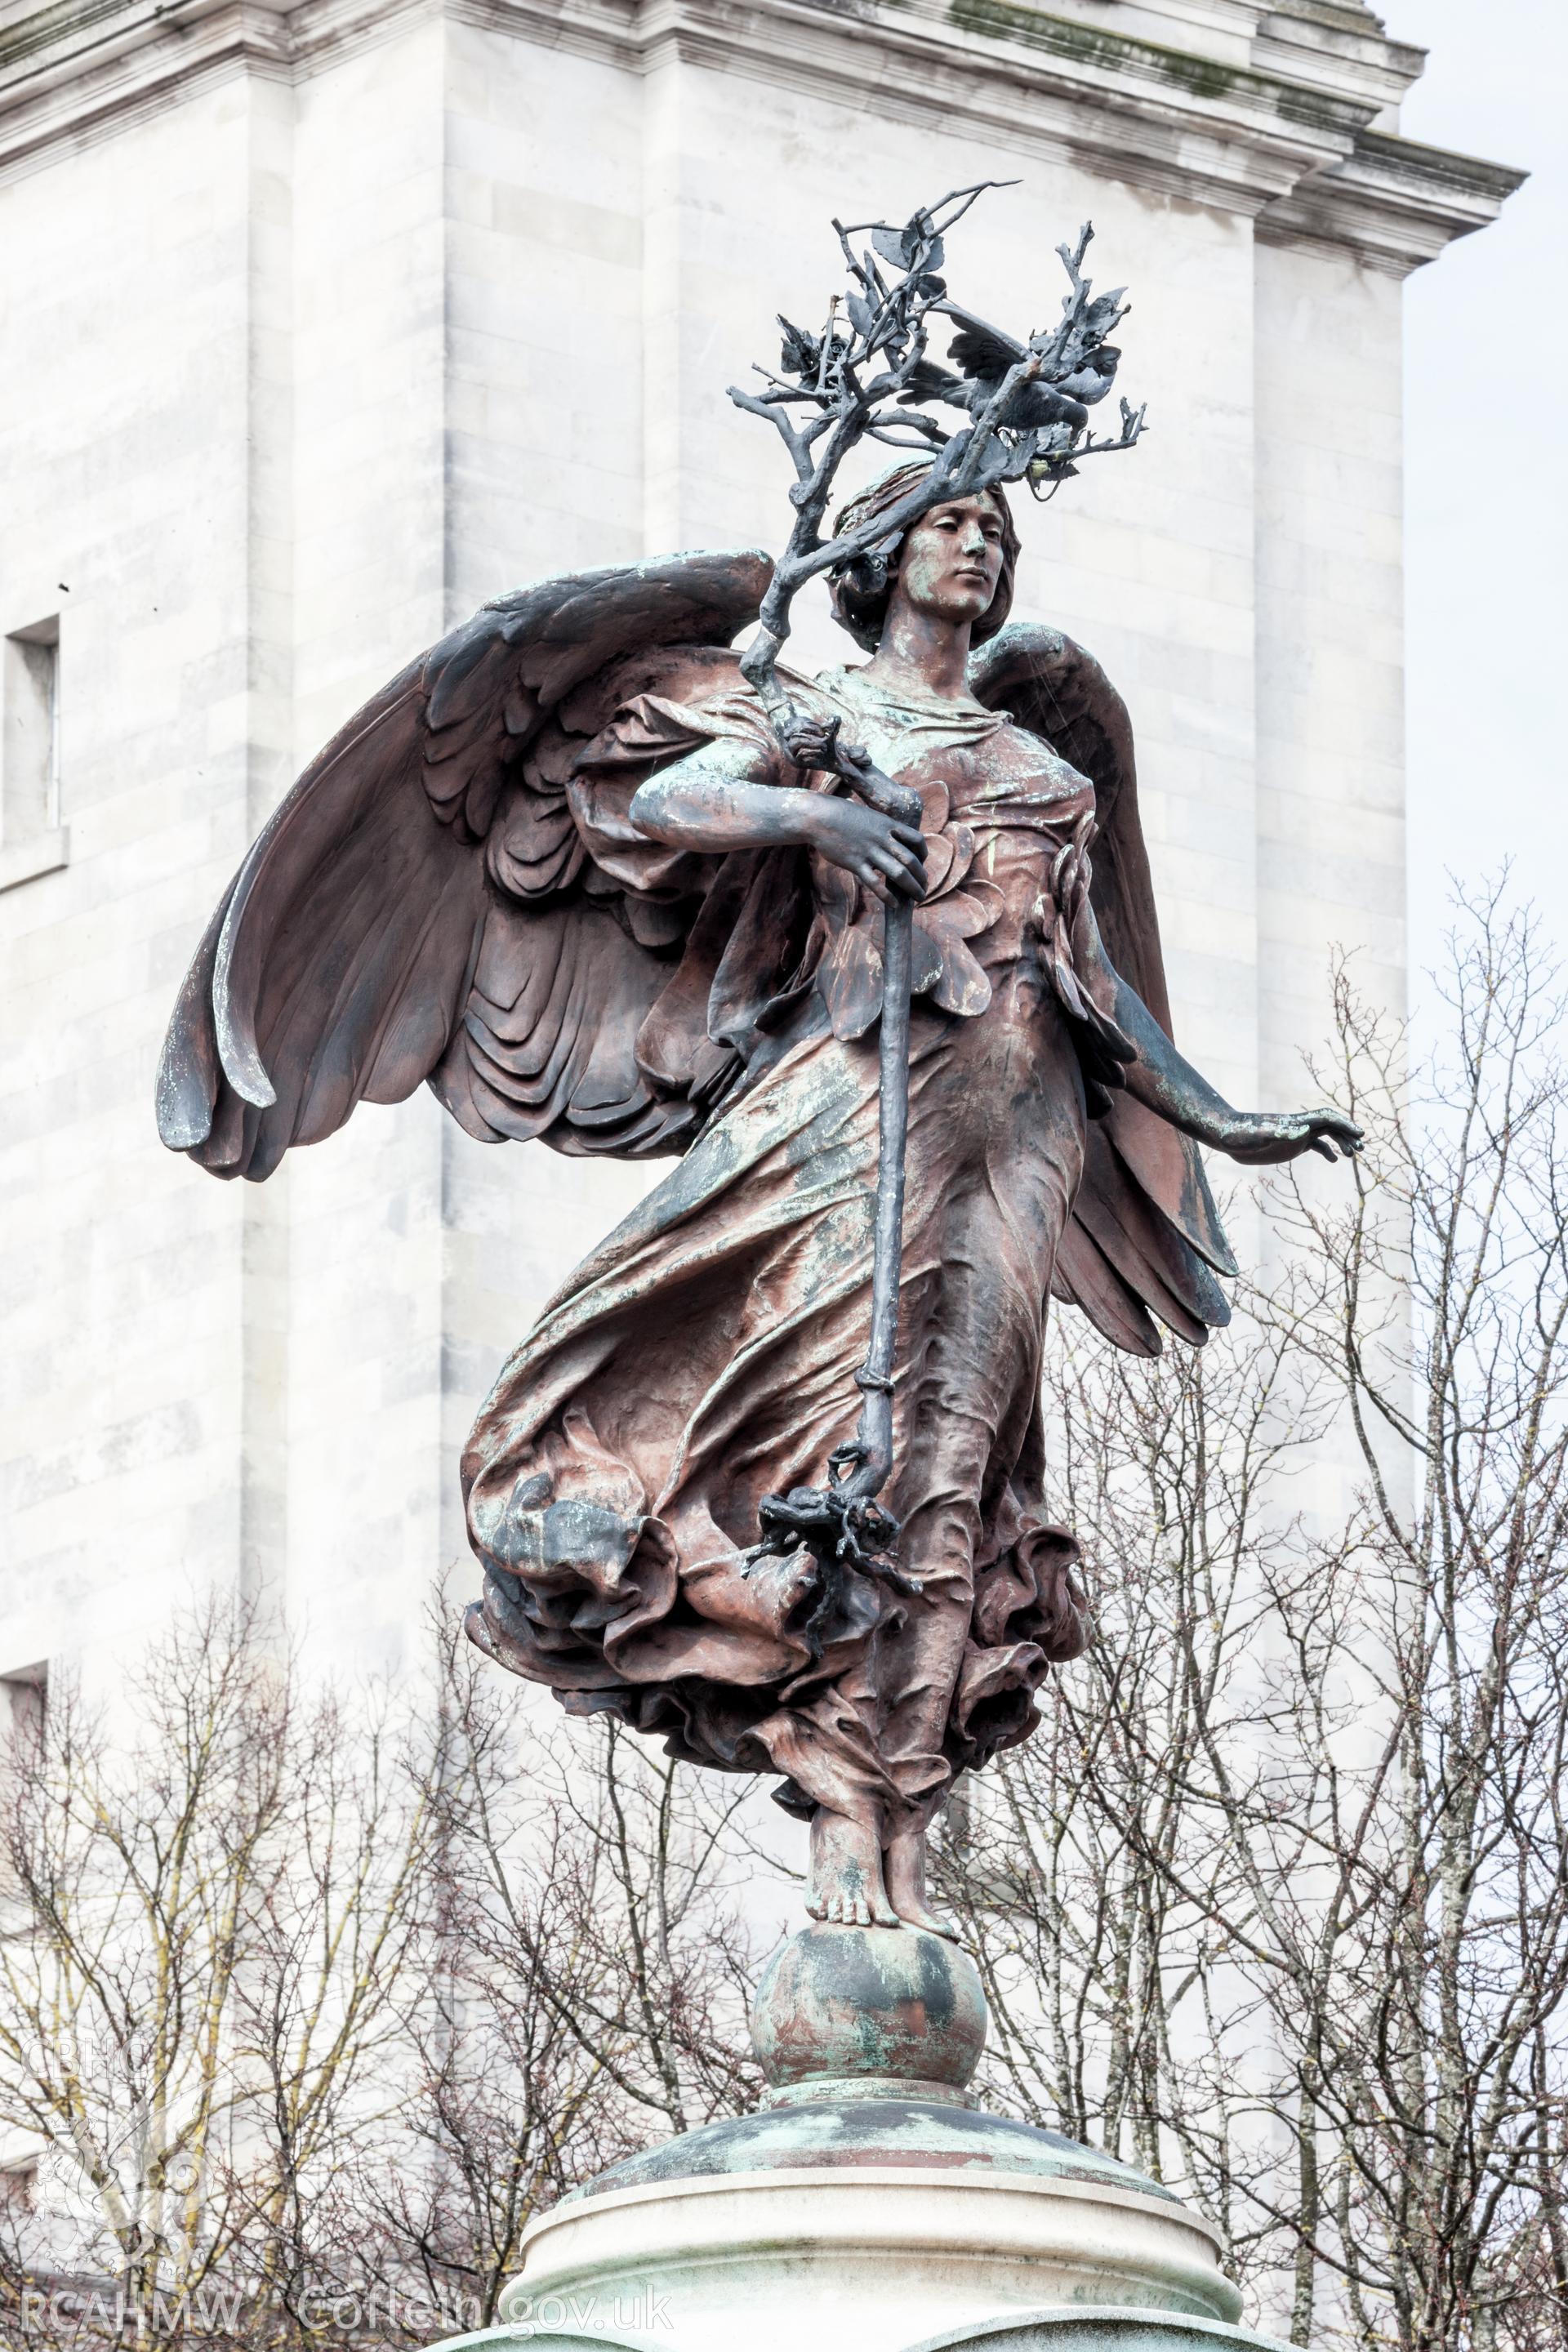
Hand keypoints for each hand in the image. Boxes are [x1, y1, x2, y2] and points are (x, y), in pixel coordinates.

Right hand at [802, 796, 926, 901]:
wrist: (819, 817)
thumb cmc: (841, 815)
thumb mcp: (868, 816)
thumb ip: (881, 827)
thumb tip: (889, 836)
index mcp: (888, 824)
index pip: (916, 839)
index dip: (924, 853)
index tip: (923, 863)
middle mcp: (882, 838)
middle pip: (910, 860)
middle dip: (921, 877)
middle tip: (925, 888)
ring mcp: (869, 852)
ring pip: (898, 873)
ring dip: (912, 888)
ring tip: (919, 898)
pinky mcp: (855, 863)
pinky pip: (875, 883)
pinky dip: (887, 896)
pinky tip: (894, 904)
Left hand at [1211, 1107, 1363, 1165]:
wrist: (1226, 1136)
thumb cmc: (1239, 1135)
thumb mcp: (1258, 1136)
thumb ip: (1280, 1133)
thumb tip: (1304, 1130)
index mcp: (1295, 1122)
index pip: (1326, 1118)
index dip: (1344, 1124)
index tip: (1359, 1134)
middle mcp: (1298, 1127)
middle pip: (1331, 1126)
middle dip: (1348, 1134)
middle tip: (1362, 1148)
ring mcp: (1296, 1135)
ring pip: (1326, 1135)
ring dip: (1341, 1142)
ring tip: (1353, 1155)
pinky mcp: (1290, 1145)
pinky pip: (1314, 1145)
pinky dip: (1327, 1150)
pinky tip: (1335, 1160)